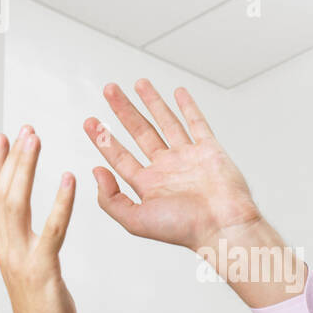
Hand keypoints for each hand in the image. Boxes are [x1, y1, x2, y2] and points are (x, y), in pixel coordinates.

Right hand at [0, 126, 79, 312]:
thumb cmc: (43, 312)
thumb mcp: (29, 269)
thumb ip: (25, 243)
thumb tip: (25, 224)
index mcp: (2, 244)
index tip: (4, 137)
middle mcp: (5, 247)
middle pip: (1, 192)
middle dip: (12, 158)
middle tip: (25, 129)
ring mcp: (20, 258)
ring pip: (16, 203)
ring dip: (25, 168)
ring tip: (35, 141)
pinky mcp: (42, 270)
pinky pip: (51, 230)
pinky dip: (59, 202)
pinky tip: (69, 180)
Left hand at [84, 79, 260, 254]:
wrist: (223, 226)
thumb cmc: (184, 229)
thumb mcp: (135, 220)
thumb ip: (110, 198)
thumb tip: (96, 171)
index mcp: (148, 185)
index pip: (120, 156)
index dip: (103, 138)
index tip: (89, 122)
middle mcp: (166, 169)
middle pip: (139, 131)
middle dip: (123, 110)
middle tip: (109, 90)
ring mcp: (188, 157)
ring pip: (166, 122)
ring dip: (152, 101)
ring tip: (138, 83)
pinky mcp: (209, 150)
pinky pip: (197, 123)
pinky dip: (188, 107)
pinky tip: (178, 93)